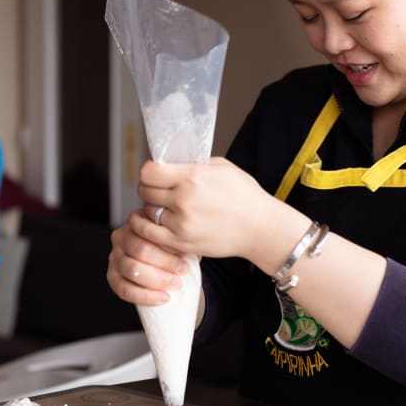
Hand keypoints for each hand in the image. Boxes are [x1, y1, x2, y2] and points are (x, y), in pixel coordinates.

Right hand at [107, 209, 189, 306]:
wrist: (166, 266)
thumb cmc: (172, 249)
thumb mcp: (175, 237)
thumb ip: (176, 237)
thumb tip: (189, 244)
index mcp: (135, 222)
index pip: (148, 232)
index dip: (167, 246)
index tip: (186, 257)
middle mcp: (121, 237)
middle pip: (140, 250)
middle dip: (164, 263)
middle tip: (183, 271)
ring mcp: (114, 257)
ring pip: (131, 269)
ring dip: (157, 279)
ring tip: (175, 284)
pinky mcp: (112, 276)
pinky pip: (124, 289)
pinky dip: (144, 296)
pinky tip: (162, 298)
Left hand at [136, 158, 280, 262]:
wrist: (260, 228)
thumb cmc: (245, 196)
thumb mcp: (221, 168)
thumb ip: (193, 165)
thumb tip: (171, 163)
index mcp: (193, 177)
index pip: (149, 172)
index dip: (149, 171)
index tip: (155, 173)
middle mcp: (184, 200)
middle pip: (145, 191)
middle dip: (149, 188)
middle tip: (158, 190)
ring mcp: (181, 223)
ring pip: (147, 211)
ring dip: (152, 207)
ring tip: (164, 206)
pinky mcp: (181, 243)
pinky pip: (149, 233)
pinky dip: (147, 227)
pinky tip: (155, 222)